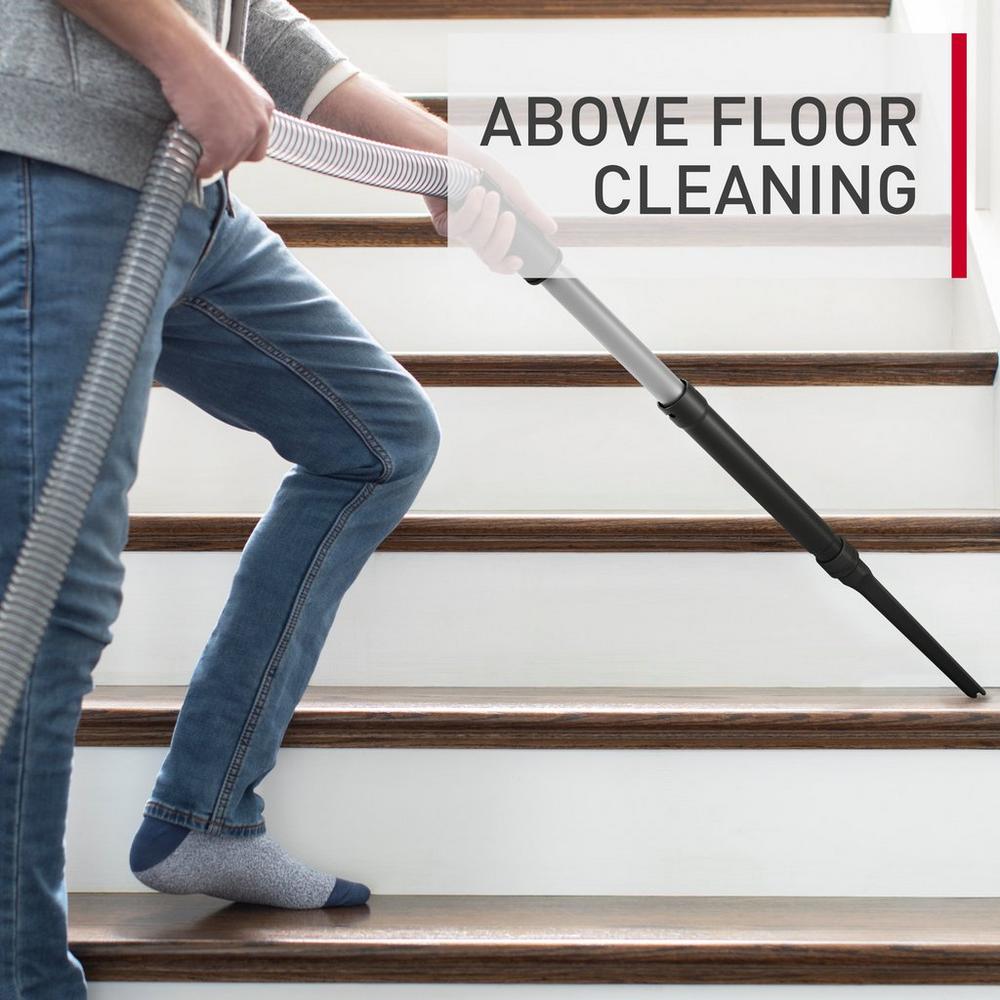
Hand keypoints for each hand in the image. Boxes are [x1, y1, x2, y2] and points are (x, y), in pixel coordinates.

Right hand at [158, 43, 273, 178]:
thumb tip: (228, 123)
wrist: (184, 55)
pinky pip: (213, 167)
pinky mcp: (223, 144)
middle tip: (209, 149)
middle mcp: (259, 122)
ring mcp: (243, 135)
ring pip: (229, 162)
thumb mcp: (233, 86)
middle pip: (245, 155)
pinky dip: (202, 168)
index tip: (228, 147)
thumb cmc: (201, 63)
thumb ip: (238, 108)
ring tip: (200, 150)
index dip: (241, 147)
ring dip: (214, 161)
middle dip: (227, 154)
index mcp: (264, 107)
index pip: (259, 141)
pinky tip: (195, 163)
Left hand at [425, 169, 556, 274]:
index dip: (507, 267)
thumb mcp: (510, 189)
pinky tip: (475, 192)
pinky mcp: (444, 224)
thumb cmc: (481, 169)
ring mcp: (460, 231)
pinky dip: (471, 209)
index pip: (499, 260)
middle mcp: (477, 235)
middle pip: (491, 256)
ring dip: (487, 217)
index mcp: (493, 231)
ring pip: (477, 241)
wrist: (453, 151)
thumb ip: (529, 210)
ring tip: (490, 194)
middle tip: (508, 215)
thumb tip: (552, 228)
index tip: (518, 260)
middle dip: (503, 238)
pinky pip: (460, 227)